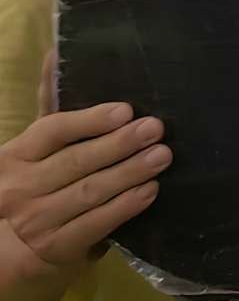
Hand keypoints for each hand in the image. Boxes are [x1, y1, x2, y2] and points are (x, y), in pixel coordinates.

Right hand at [0, 89, 168, 293]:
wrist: (12, 249)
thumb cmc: (35, 182)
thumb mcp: (36, 146)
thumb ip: (52, 103)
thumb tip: (57, 51)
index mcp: (14, 156)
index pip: (52, 131)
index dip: (90, 120)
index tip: (126, 110)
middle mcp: (20, 188)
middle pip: (76, 161)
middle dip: (119, 145)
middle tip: (156, 129)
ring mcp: (36, 221)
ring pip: (89, 192)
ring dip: (129, 173)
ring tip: (162, 156)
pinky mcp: (56, 249)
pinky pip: (95, 224)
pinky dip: (124, 207)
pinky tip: (149, 191)